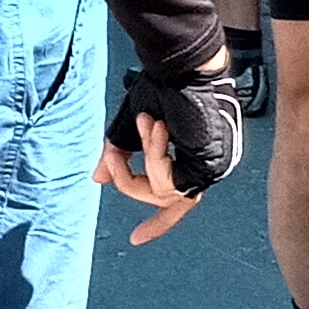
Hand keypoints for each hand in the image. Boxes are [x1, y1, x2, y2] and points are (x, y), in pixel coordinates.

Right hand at [96, 42, 243, 241]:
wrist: (185, 69)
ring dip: (144, 158)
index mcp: (193, 160)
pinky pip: (168, 183)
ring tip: (148, 122)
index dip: (159, 223)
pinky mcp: (208, 170)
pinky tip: (160, 128)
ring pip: (161, 193)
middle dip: (129, 181)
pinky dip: (155, 156)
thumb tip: (97, 179)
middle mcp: (205, 170)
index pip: (178, 202)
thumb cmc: (166, 88)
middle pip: (163, 201)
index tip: (136, 239)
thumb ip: (119, 152)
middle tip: (113, 157)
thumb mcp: (134, 126)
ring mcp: (211, 171)